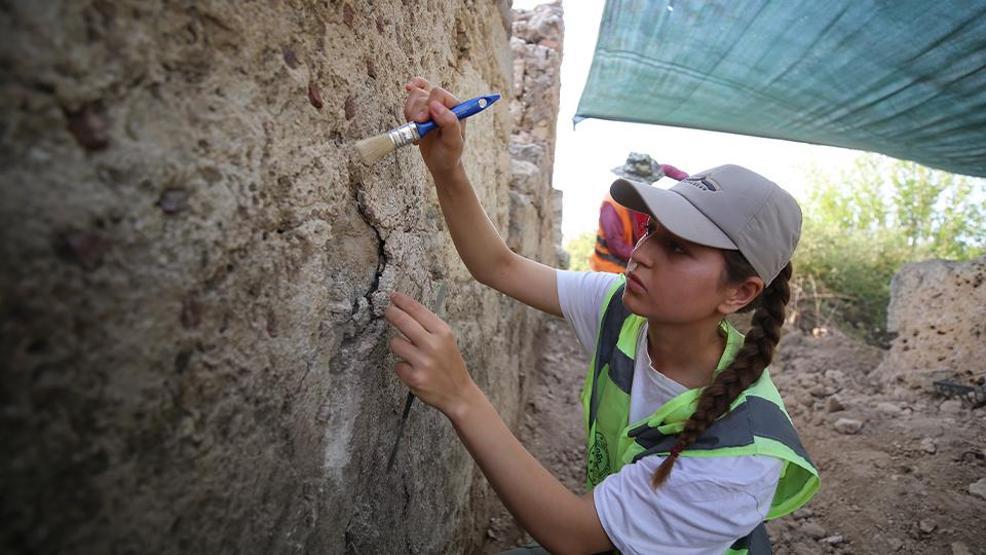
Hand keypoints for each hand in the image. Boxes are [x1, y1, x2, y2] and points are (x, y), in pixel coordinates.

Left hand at [384, 291, 477, 415]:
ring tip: (410, 354)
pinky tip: (414, 371)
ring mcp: (423, 362)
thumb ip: (428, 327)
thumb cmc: (450, 364)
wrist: (459, 393)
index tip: (393, 296)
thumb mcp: (446, 340)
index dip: (402, 301)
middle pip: (403, 321)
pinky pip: (397, 365)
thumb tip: (405, 309)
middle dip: (391, 313)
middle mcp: (433, 345)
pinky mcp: (414, 377)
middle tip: (386, 310)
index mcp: (443, 333)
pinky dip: (402, 367)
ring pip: (395, 343)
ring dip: (399, 346)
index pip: (418, 310)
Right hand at [403, 76, 464, 175]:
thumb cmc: (450, 154)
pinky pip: (411, 99)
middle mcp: (444, 104)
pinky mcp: (421, 110)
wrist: (441, 164)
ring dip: (410, 113)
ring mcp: (432, 106)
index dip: (428, 105)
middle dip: (417, 112)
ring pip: (414, 96)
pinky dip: (407, 107)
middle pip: (422, 94)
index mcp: (456, 107)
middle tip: (419, 128)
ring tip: (417, 131)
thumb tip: (435, 106)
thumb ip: (449, 123)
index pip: (438, 94)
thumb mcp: (453, 142)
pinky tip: (409, 110)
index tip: (423, 121)